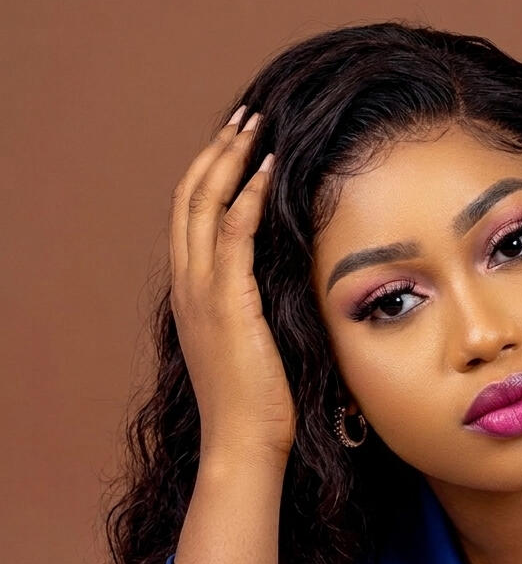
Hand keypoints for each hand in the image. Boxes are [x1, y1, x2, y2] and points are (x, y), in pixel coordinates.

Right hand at [169, 107, 294, 464]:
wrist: (245, 444)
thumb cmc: (259, 400)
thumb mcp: (253, 342)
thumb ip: (257, 304)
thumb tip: (290, 275)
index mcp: (193, 293)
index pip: (191, 217)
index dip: (212, 174)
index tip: (240, 145)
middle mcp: (189, 285)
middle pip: (190, 198)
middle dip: (218, 152)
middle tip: (246, 118)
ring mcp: (203, 293)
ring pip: (204, 205)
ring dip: (232, 160)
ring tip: (257, 126)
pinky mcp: (228, 304)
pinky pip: (233, 234)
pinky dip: (250, 196)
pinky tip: (270, 169)